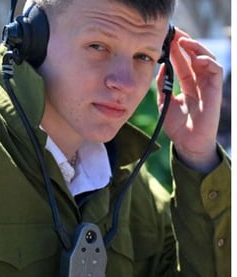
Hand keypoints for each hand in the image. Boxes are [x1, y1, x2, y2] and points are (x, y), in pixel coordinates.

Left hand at [158, 27, 222, 171]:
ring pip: (207, 60)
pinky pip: (216, 72)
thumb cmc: (177, 126)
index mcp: (187, 85)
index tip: (166, 38)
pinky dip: (208, 62)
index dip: (176, 50)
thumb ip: (162, 85)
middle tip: (174, 33)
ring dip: (196, 48)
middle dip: (185, 43)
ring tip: (184, 42)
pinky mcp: (215, 91)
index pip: (183, 62)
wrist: (187, 144)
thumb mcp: (164, 102)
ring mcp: (208, 86)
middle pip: (195, 57)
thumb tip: (160, 67)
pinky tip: (196, 58)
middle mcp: (199, 83)